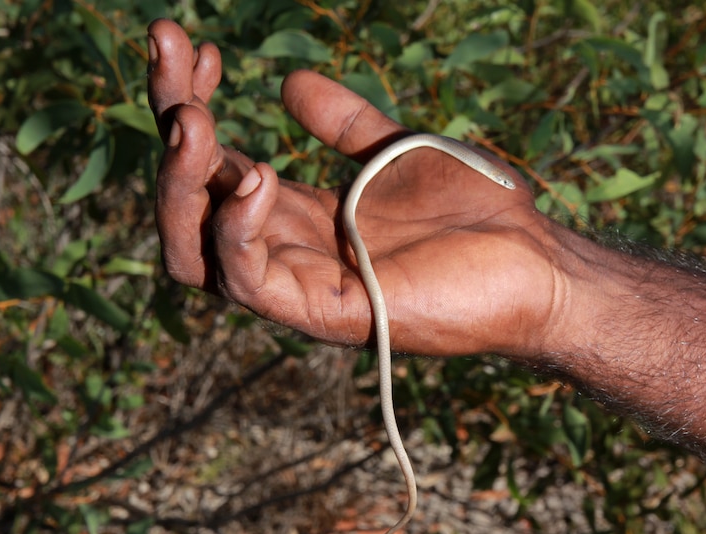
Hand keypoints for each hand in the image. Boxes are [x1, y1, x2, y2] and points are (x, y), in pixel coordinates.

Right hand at [147, 19, 567, 356]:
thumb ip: (342, 124)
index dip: (193, 105)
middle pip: (189, 208)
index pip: (215, 169)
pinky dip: (237, 229)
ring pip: (195, 254)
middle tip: (171, 53)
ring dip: (182, 183)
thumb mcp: (393, 149)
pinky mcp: (328, 315)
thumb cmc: (475, 210)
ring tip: (195, 118)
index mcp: (298, 217)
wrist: (536, 261)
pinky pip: (251, 282)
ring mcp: (304, 287)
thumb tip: (289, 83)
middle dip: (169, 130)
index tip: (200, 47)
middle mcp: (288, 252)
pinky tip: (255, 177)